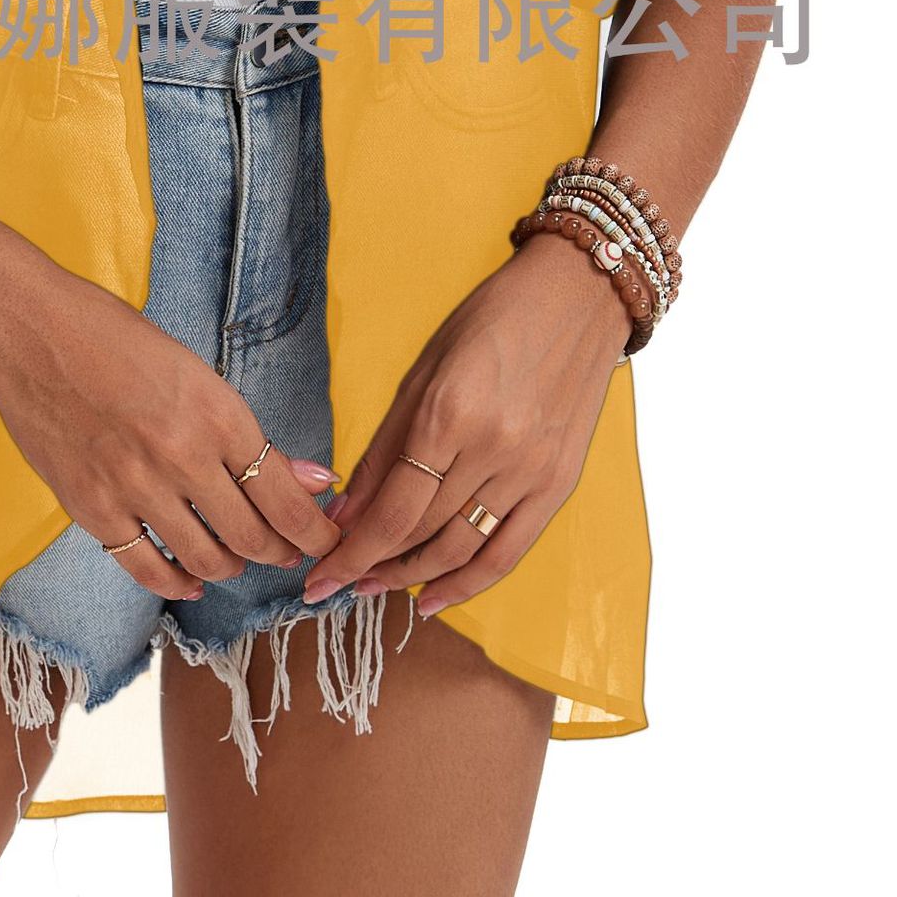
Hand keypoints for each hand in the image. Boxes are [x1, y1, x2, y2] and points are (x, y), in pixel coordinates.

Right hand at [0, 228, 343, 600]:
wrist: (28, 332)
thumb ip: (247, 434)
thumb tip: (312, 479)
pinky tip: (188, 578)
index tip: (326, 539)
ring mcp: (136, 489)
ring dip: (232, 566)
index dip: (315, 531)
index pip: (285, 497)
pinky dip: (176, 582)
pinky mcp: (93, 510)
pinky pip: (148, 569)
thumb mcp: (193, 371)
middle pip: (253, 537)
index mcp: (217, 413)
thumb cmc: (113, 336)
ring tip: (238, 558)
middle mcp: (183, 457)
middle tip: (287, 552)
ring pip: (207, 559)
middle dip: (280, 552)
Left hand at [301, 232, 628, 615]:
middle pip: (423, 531)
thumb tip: (345, 512)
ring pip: (462, 549)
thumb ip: (384, 446)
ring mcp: (532, 470)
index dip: (352, 550)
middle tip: (337, 582)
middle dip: (372, 564)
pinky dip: (470, 583)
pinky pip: (509, 550)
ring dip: (412, 577)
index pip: (393, 507)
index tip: (318, 575)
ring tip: (375, 588)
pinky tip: (432, 597)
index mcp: (449, 411)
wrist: (577, 299)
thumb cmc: (490, 321)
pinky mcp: (560, 483)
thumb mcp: (423, 370)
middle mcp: (494, 448)